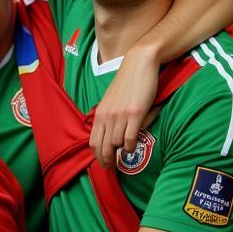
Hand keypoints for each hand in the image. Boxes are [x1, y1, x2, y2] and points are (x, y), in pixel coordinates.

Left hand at [90, 45, 159, 166]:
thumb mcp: (112, 100)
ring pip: (115, 144)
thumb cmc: (128, 82)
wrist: (139, 63)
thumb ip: (109, 116)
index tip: (104, 163)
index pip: (93, 141)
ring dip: (120, 153)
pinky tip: (133, 147)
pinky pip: (130, 138)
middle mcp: (107, 115)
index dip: (97, 156)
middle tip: (112, 168)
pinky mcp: (135, 113)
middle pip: (102, 147)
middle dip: (107, 160)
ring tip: (125, 157)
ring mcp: (120, 115)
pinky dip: (131, 147)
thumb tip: (110, 134)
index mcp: (101, 112)